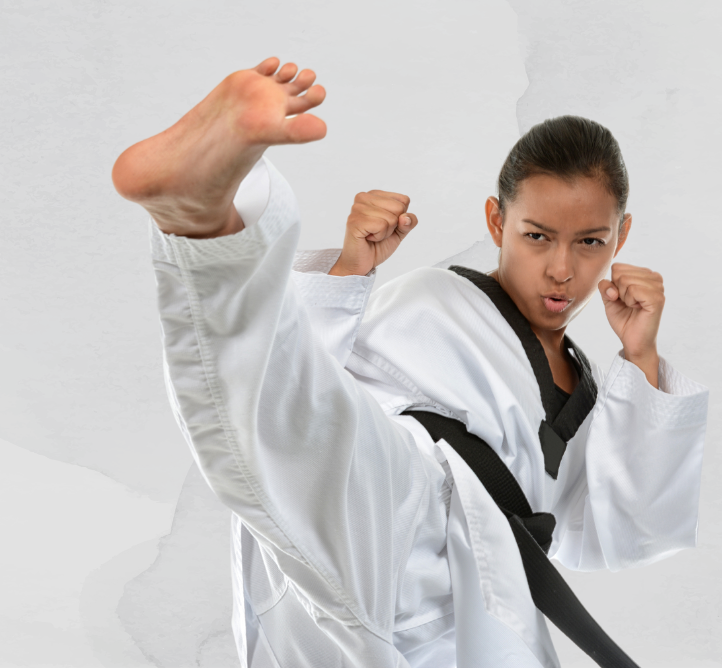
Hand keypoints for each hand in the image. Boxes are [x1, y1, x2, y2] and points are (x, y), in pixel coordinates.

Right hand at [328, 190, 418, 275]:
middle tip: (378, 232)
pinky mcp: (355, 220)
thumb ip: (409, 222)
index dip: (400, 218)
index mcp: (375, 195)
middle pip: (399, 207)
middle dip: (393, 225)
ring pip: (391, 218)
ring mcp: (357, 208)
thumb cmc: (377, 245)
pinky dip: (379, 236)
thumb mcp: (400, 231)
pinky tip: (368, 237)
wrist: (362, 263)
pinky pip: (381, 225)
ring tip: (372, 235)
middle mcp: (364, 197)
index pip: (404, 200)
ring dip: (385, 232)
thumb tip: (405, 217)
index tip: (385, 225)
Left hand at [598, 263, 664, 384]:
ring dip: (624, 297)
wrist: (632, 339)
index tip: (621, 298)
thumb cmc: (623, 318)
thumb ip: (605, 285)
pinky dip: (630, 301)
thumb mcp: (609, 298)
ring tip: (634, 306)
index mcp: (644, 274)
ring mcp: (658, 287)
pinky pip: (634, 290)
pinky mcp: (658, 298)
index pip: (617, 267)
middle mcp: (654, 277)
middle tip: (629, 304)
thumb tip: (612, 287)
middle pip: (620, 273)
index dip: (613, 285)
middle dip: (618, 291)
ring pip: (626, 280)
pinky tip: (638, 308)